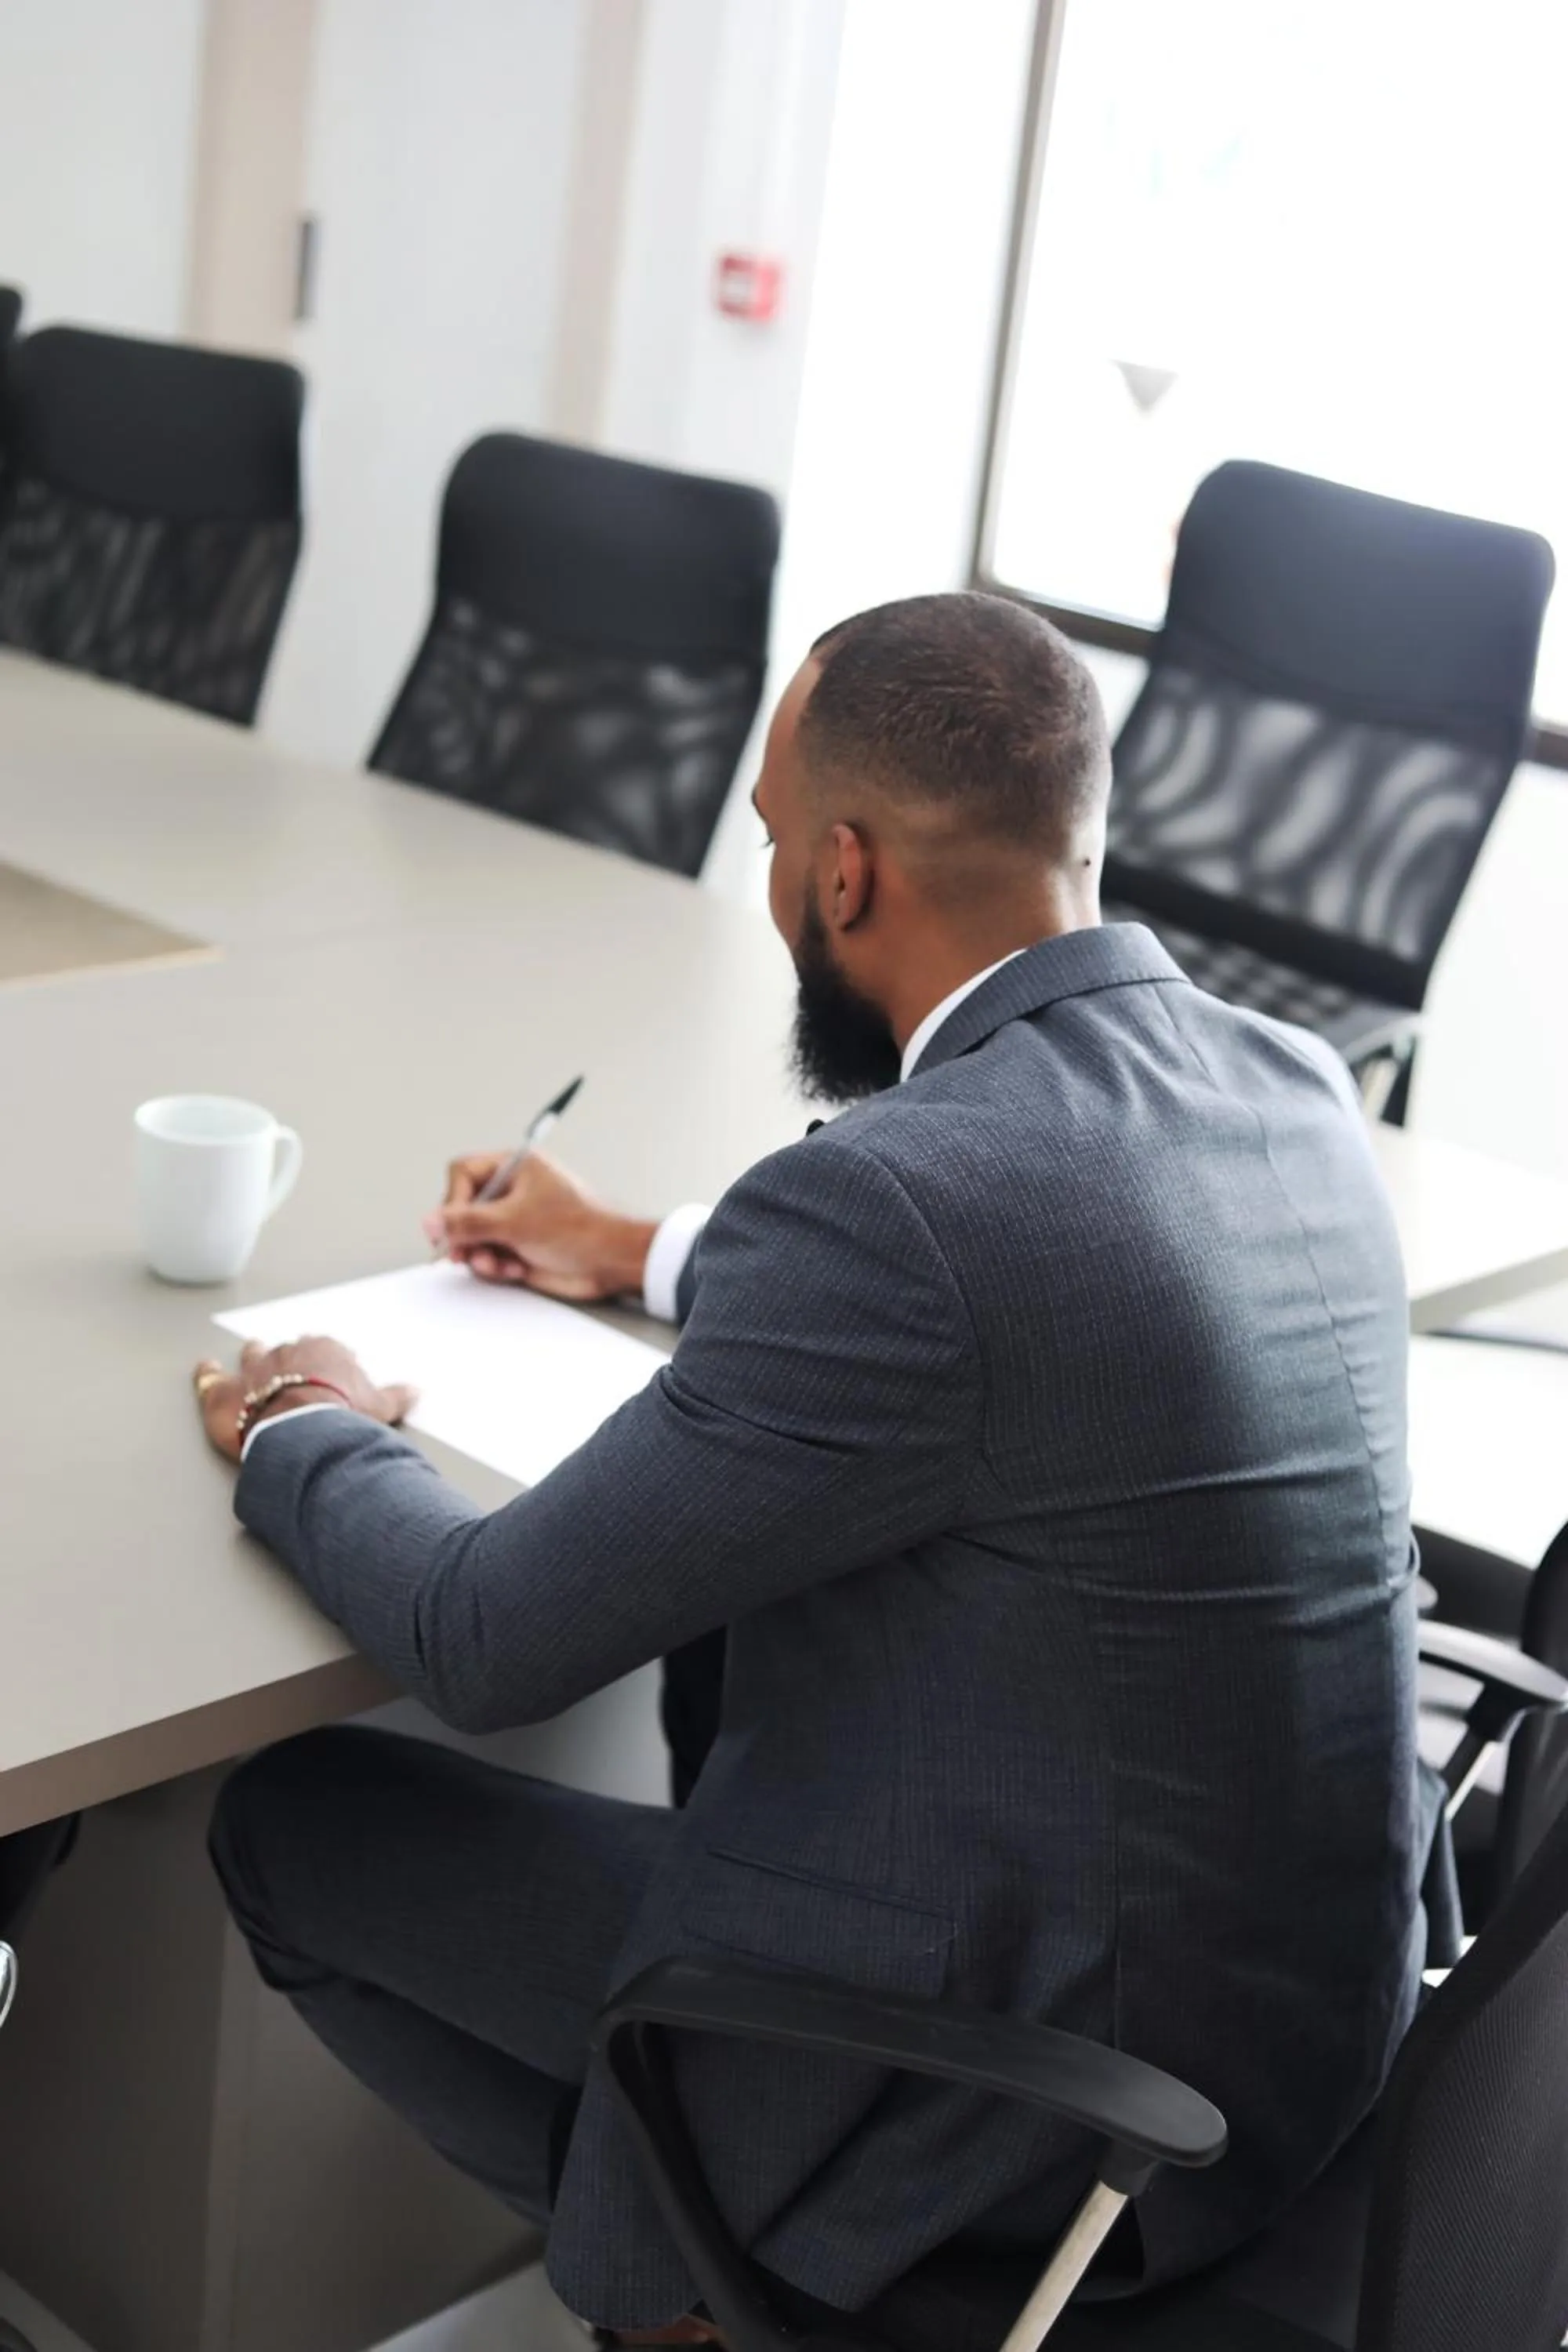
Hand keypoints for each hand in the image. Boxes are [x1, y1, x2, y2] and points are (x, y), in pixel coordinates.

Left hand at [193, 1336, 416, 1464]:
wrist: (303, 1432)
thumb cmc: (344, 1416)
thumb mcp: (380, 1408)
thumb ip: (396, 1396)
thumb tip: (416, 1390)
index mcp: (325, 1351)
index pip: (328, 1351)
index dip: (330, 1365)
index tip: (334, 1377)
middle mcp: (287, 1353)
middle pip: (289, 1352)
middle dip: (290, 1359)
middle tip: (293, 1368)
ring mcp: (254, 1370)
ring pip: (252, 1357)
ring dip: (252, 1357)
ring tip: (251, 1352)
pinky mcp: (225, 1392)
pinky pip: (211, 1378)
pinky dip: (206, 1374)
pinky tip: (203, 1368)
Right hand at [425, 1151, 655, 1302]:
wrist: (612, 1261)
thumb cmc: (581, 1228)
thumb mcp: (515, 1220)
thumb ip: (468, 1222)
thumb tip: (431, 1221)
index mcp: (515, 1168)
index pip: (463, 1173)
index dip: (452, 1199)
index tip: (451, 1223)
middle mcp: (512, 1191)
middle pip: (462, 1207)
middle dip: (464, 1233)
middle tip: (463, 1251)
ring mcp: (514, 1221)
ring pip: (472, 1236)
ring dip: (479, 1254)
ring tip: (497, 1263)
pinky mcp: (518, 1247)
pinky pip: (487, 1256)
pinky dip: (494, 1266)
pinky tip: (514, 1269)